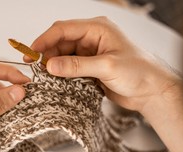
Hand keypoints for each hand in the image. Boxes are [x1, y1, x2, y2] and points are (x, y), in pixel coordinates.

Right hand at [29, 17, 182, 151]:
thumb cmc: (138, 72)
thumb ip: (77, 66)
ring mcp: (89, 53)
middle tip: (34, 68)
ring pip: (62, 55)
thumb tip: (50, 65)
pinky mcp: (89, 67)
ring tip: (43, 76)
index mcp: (97, 29)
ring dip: (52, 65)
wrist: (151, 92)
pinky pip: (68, 67)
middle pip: (60, 42)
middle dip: (46, 53)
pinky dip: (60, 73)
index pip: (64, 29)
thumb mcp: (106, 67)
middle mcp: (91, 38)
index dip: (45, 39)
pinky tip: (54, 81)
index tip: (31, 52)